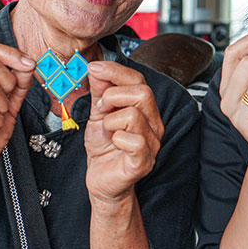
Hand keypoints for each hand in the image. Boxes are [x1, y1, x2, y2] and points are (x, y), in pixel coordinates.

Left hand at [84, 62, 163, 204]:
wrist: (102, 181)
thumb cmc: (104, 148)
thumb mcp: (98, 114)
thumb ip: (100, 91)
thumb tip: (97, 67)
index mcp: (144, 109)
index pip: (138, 80)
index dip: (115, 71)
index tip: (94, 68)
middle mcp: (153, 123)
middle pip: (143, 93)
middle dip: (113, 96)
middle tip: (100, 109)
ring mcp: (151, 143)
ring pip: (134, 115)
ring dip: (111, 120)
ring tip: (107, 129)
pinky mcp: (144, 161)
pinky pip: (134, 141)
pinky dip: (116, 138)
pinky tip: (113, 143)